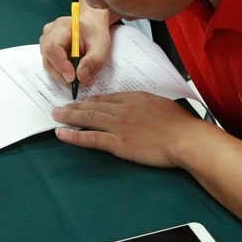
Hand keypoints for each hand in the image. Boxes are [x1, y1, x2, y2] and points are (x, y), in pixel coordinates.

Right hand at [39, 12, 111, 87]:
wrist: (92, 25)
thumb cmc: (95, 32)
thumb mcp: (101, 45)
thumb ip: (94, 60)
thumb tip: (80, 76)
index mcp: (61, 27)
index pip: (52, 48)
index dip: (60, 65)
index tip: (73, 77)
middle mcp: (49, 34)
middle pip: (49, 60)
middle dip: (65, 76)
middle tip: (83, 81)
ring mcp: (46, 43)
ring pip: (50, 66)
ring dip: (65, 77)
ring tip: (84, 78)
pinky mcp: (49, 52)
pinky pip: (53, 67)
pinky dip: (65, 74)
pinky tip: (78, 73)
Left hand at [52, 92, 204, 167]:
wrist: (185, 138)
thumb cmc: (181, 124)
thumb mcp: (163, 106)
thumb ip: (148, 106)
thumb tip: (143, 109)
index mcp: (135, 98)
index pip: (109, 98)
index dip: (93, 101)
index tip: (84, 102)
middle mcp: (124, 109)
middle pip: (94, 106)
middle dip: (75, 106)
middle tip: (60, 107)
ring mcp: (119, 126)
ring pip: (88, 118)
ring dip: (69, 116)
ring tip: (56, 116)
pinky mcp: (118, 143)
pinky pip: (91, 138)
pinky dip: (74, 135)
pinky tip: (62, 134)